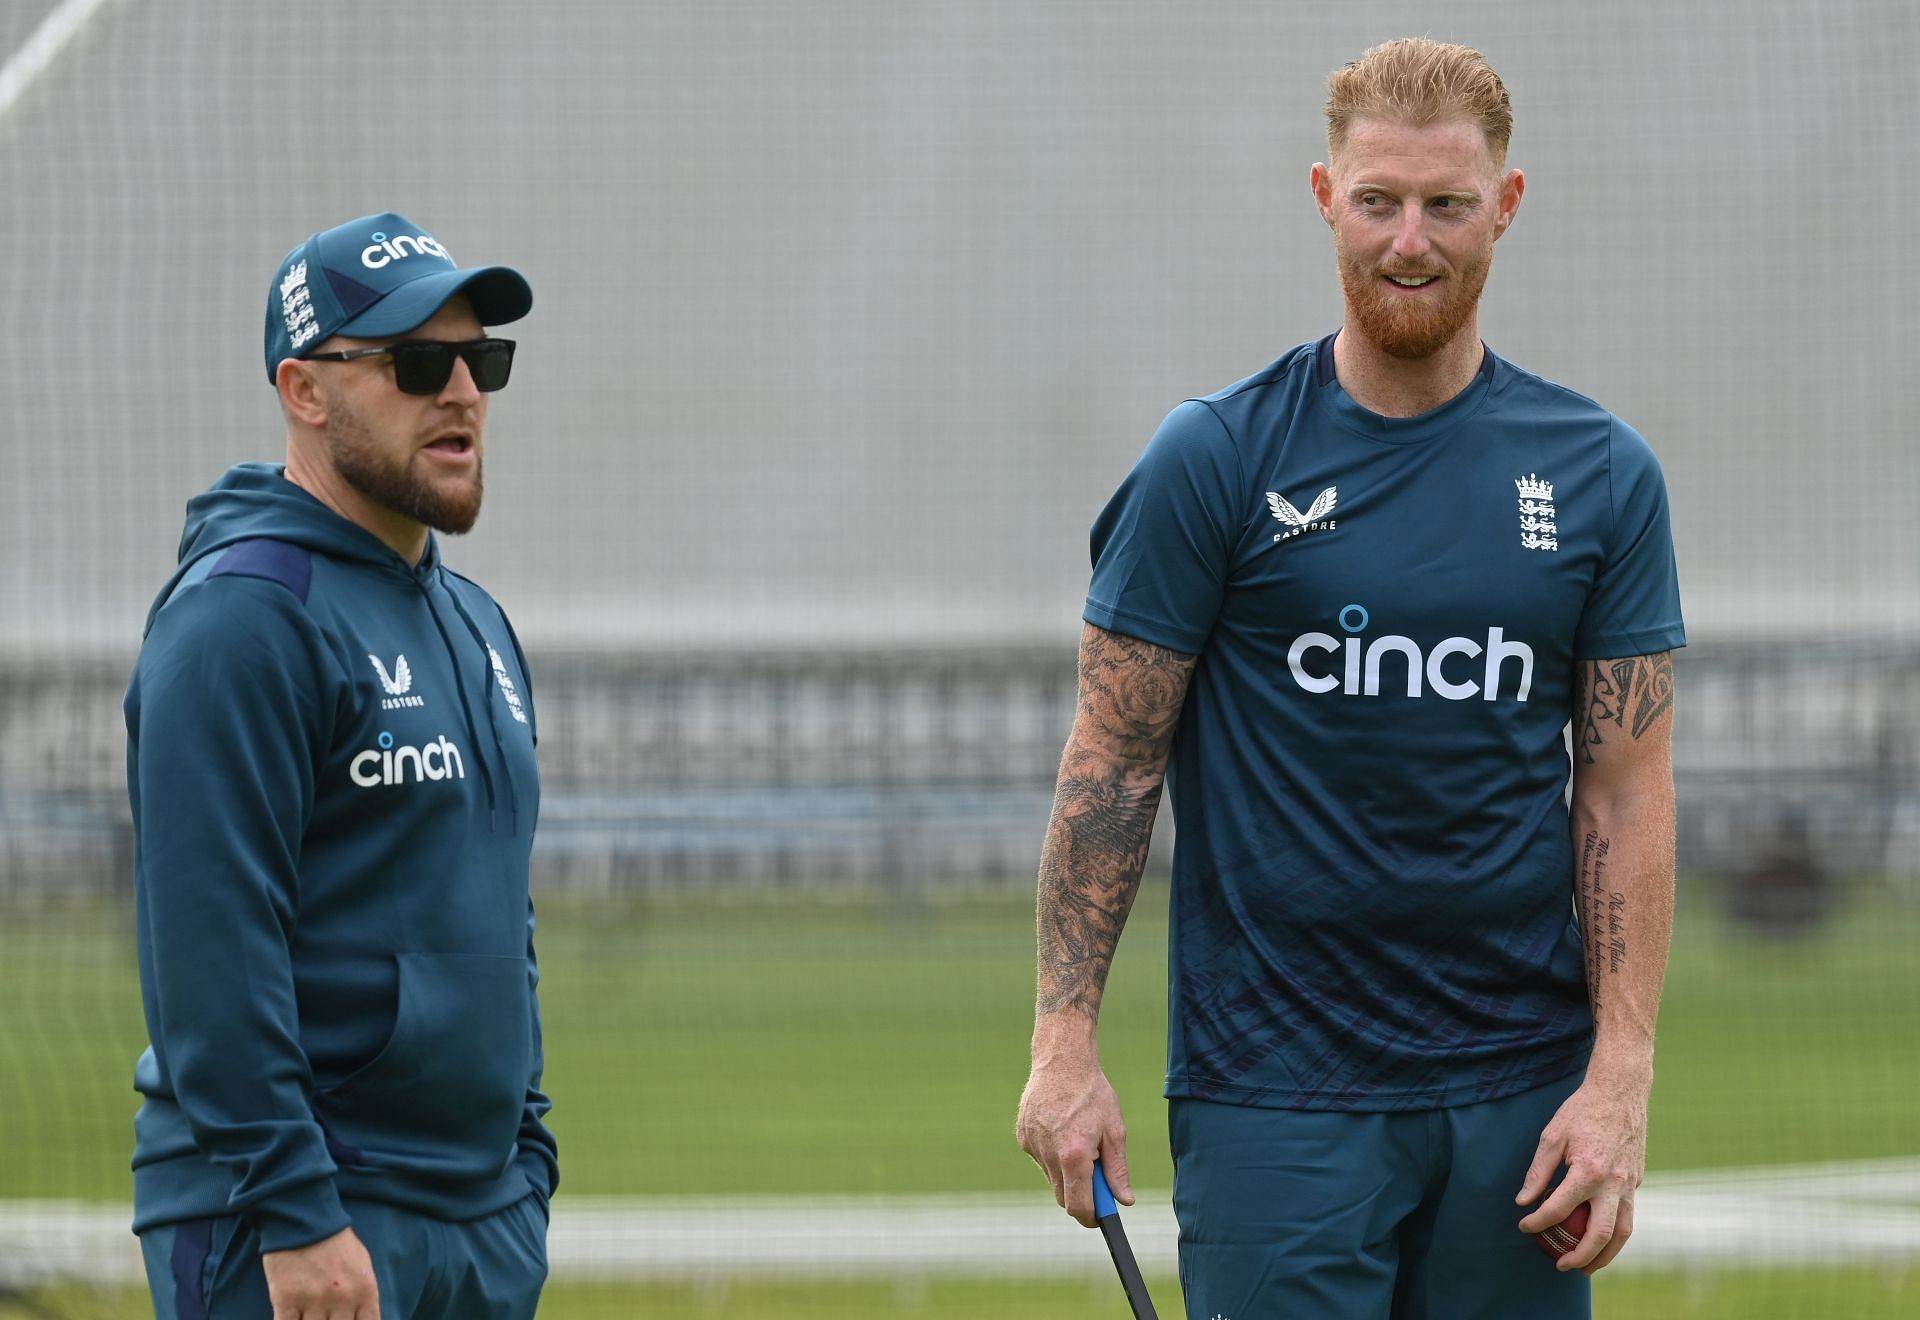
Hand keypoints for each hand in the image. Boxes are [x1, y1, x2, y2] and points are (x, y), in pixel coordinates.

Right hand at [262, 1226, 379, 1318]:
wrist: (304, 1217)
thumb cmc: (335, 1242)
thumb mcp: (362, 1265)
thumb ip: (364, 1296)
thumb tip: (362, 1319)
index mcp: (365, 1290)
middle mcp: (342, 1299)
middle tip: (326, 1317)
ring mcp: (314, 1301)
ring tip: (311, 1316)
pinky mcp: (286, 1300)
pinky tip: (293, 1319)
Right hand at [1016, 1050, 1132, 1227]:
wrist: (1061, 1059)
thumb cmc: (1092, 1093)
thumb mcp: (1114, 1130)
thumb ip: (1117, 1169)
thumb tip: (1124, 1200)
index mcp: (1074, 1155)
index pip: (1078, 1206)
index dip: (1092, 1218)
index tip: (1101, 1218)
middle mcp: (1049, 1155)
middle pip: (1063, 1197)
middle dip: (1080, 1194)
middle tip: (1096, 1172)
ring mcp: (1032, 1146)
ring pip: (1052, 1177)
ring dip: (1066, 1171)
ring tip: (1078, 1137)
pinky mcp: (1022, 1137)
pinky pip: (1041, 1158)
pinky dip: (1053, 1154)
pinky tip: (1061, 1129)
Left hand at [1515, 1069, 1650, 1273]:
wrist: (1620, 1093)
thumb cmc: (1582, 1111)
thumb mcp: (1552, 1135)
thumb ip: (1538, 1171)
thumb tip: (1523, 1200)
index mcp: (1588, 1170)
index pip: (1558, 1208)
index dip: (1538, 1222)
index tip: (1524, 1226)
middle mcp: (1613, 1183)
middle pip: (1600, 1234)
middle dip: (1580, 1256)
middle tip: (1561, 1265)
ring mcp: (1629, 1185)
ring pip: (1622, 1233)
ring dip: (1605, 1256)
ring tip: (1585, 1267)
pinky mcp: (1637, 1182)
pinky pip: (1629, 1217)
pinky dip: (1615, 1235)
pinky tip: (1600, 1241)